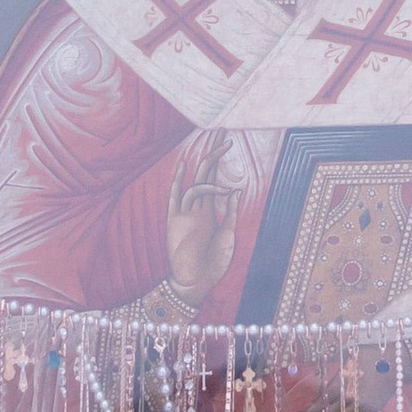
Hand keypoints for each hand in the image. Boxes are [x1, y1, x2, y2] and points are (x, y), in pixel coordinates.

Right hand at [166, 132, 246, 299]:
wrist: (196, 283)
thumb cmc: (213, 263)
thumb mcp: (228, 234)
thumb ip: (231, 212)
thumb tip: (235, 189)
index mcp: (209, 209)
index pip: (214, 177)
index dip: (218, 158)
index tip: (227, 140)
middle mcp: (198, 206)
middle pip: (205, 171)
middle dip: (214, 150)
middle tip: (224, 128)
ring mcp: (186, 212)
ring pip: (197, 179)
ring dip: (210, 161)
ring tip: (224, 143)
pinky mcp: (176, 220)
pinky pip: (178, 197)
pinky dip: (184, 182)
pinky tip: (188, 165)